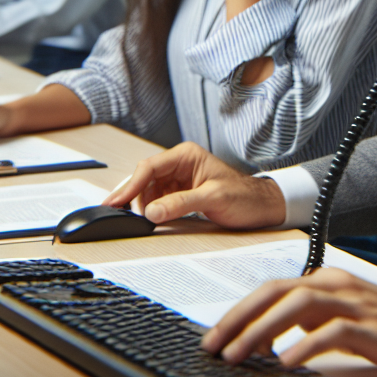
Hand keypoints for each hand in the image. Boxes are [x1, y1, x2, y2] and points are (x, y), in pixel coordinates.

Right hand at [102, 141, 286, 228]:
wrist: (261, 207)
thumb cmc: (243, 196)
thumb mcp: (212, 198)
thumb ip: (180, 203)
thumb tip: (151, 212)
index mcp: (186, 156)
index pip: (149, 167)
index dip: (130, 186)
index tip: (116, 202)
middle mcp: (180, 164)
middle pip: (144, 179)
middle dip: (132, 197)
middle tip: (116, 215)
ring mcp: (179, 179)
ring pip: (149, 191)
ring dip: (142, 206)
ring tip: (137, 221)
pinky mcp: (181, 193)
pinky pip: (158, 200)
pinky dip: (152, 211)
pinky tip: (150, 221)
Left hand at [203, 269, 376, 376]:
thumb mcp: (343, 319)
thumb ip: (310, 320)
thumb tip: (270, 337)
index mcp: (328, 282)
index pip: (273, 290)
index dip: (240, 311)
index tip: (215, 336)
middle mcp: (338, 286)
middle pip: (278, 293)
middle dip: (241, 318)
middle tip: (214, 346)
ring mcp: (356, 304)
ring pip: (299, 305)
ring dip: (263, 330)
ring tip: (240, 354)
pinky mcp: (373, 328)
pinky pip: (332, 331)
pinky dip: (305, 344)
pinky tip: (288, 361)